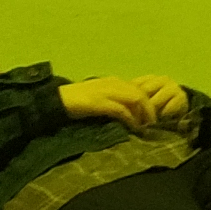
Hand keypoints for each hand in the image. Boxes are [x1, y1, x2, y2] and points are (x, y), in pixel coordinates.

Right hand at [63, 76, 191, 131]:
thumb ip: (114, 101)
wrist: (57, 101)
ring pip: (135, 99)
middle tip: (153, 124)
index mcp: (115, 82)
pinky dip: (130, 119)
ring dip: (143, 114)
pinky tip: (132, 128)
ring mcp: (107, 91)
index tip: (152, 116)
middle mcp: (114, 83)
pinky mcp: (99, 102)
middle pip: (141, 93)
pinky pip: (121, 109)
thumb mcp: (100, 98)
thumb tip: (129, 114)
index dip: (148, 103)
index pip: (139, 89)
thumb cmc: (78, 102)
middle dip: (150, 109)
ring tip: (145, 127)